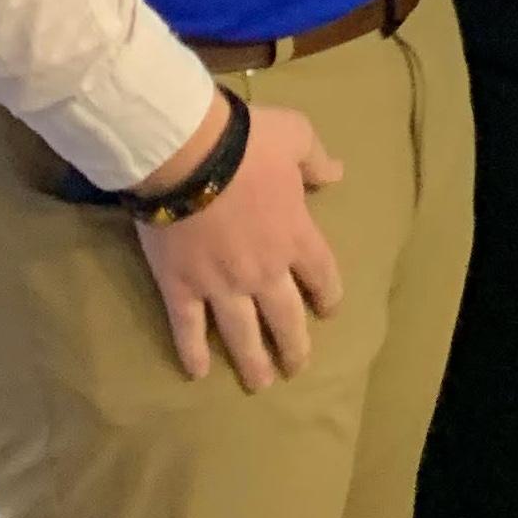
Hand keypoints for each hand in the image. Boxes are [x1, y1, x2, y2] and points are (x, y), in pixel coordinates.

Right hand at [131, 96, 345, 389]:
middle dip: (293, 346)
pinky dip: (193, 352)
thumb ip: (316, 159)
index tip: (327, 311)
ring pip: (242, 333)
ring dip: (253, 361)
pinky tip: (197, 373)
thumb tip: (337, 173)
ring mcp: (221, 285)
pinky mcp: (180, 288)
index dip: (327, 295)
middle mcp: (264, 270)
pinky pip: (188, 328)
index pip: (321, 275)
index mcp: (295, 235)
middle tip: (296, 368)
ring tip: (260, 382)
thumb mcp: (296, 135)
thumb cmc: (246, 142)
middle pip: (285, 317)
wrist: (187, 154)